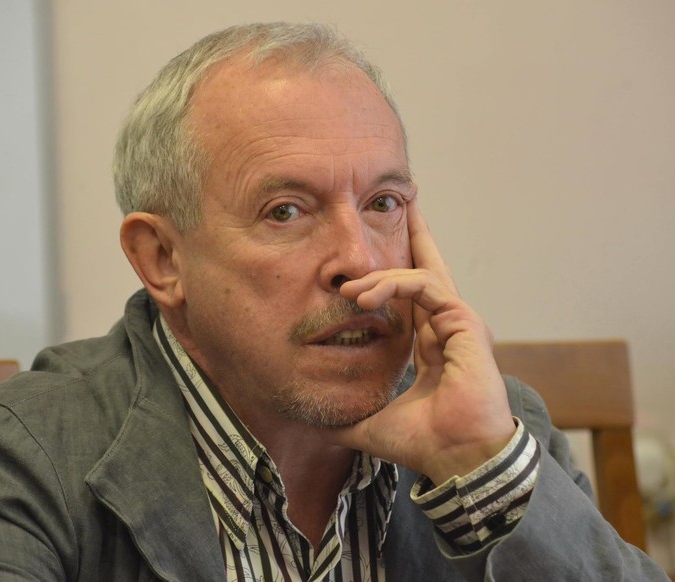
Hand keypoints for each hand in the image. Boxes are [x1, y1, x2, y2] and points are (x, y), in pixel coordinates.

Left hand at [329, 199, 515, 483]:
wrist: (455, 459)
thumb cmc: (424, 442)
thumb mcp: (373, 420)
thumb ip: (349, 411)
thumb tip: (318, 417)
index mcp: (432, 345)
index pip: (416, 298)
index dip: (400, 273)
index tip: (385, 251)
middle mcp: (447, 327)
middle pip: (429, 269)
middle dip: (415, 236)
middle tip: (403, 205)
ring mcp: (458, 322)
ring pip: (419, 277)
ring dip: (381, 278)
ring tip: (350, 293)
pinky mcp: (464, 321)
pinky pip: (427, 286)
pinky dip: (396, 284)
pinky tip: (367, 296)